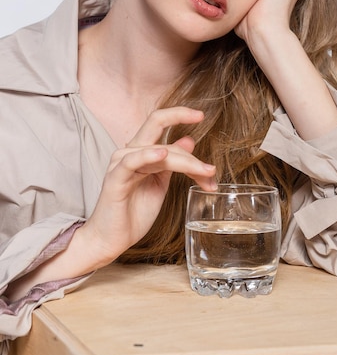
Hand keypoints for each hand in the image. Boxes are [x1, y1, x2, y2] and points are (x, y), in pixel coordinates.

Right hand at [81, 107, 215, 264]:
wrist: (111, 239)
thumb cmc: (134, 212)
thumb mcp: (160, 182)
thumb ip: (173, 162)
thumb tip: (189, 139)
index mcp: (140, 150)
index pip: (161, 125)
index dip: (180, 117)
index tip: (200, 115)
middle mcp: (129, 151)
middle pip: (157, 124)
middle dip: (183, 125)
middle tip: (207, 146)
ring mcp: (121, 163)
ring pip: (159, 150)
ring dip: (187, 162)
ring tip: (206, 174)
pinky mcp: (115, 179)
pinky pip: (131, 161)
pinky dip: (147, 155)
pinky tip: (162, 154)